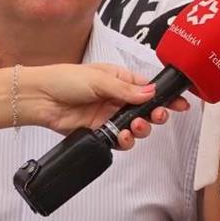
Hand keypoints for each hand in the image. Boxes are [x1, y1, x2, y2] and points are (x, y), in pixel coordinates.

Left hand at [21, 64, 191, 149]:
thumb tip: (151, 92)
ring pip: (136, 127)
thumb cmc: (65, 79)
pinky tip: (123, 137)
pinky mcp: (100, 131)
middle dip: (156, 115)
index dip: (165, 96)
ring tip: (135, 127)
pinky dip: (125, 141)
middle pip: (146, 110)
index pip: (149, 88)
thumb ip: (127, 90)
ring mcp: (109, 115)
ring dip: (140, 129)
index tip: (180, 103)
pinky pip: (120, 139)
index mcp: (120, 79)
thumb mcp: (99, 79)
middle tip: (157, 117)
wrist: (40, 98)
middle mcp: (117, 98)